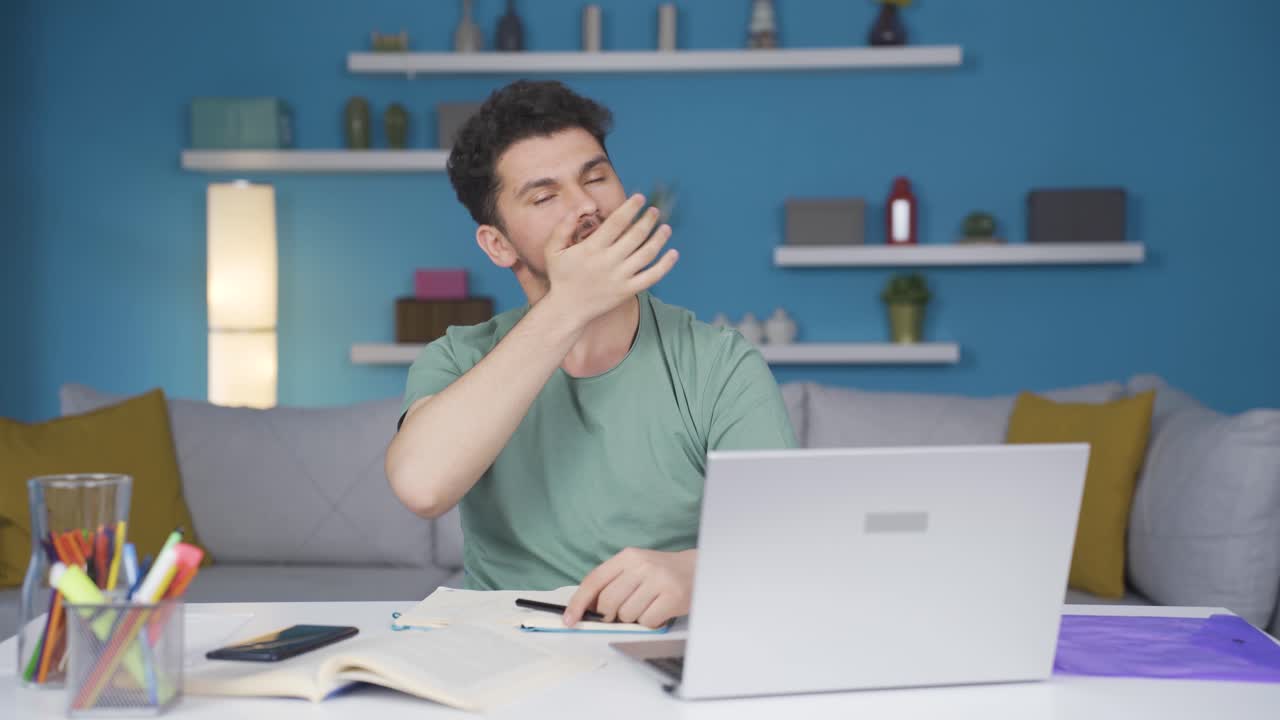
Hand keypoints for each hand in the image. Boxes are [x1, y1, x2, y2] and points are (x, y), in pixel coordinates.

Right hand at [542, 194, 677, 328]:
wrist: (567, 309)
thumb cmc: (561, 277)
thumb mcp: (553, 250)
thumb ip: (563, 227)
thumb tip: (580, 209)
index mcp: (592, 248)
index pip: (617, 222)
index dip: (631, 207)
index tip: (640, 198)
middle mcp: (608, 261)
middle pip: (636, 235)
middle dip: (648, 220)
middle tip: (654, 211)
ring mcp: (620, 277)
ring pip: (647, 254)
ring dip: (659, 238)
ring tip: (666, 227)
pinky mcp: (628, 291)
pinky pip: (652, 277)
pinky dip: (665, 265)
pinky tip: (673, 253)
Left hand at [563, 548, 695, 628]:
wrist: (696, 569)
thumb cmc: (660, 572)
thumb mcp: (634, 568)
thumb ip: (611, 582)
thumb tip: (586, 609)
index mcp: (628, 556)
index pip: (594, 580)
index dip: (578, 602)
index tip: (569, 619)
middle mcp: (642, 565)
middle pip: (608, 602)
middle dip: (609, 615)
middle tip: (620, 612)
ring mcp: (658, 580)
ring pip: (626, 615)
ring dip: (632, 618)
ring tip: (646, 606)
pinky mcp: (672, 597)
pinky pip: (646, 622)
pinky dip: (649, 622)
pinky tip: (658, 610)